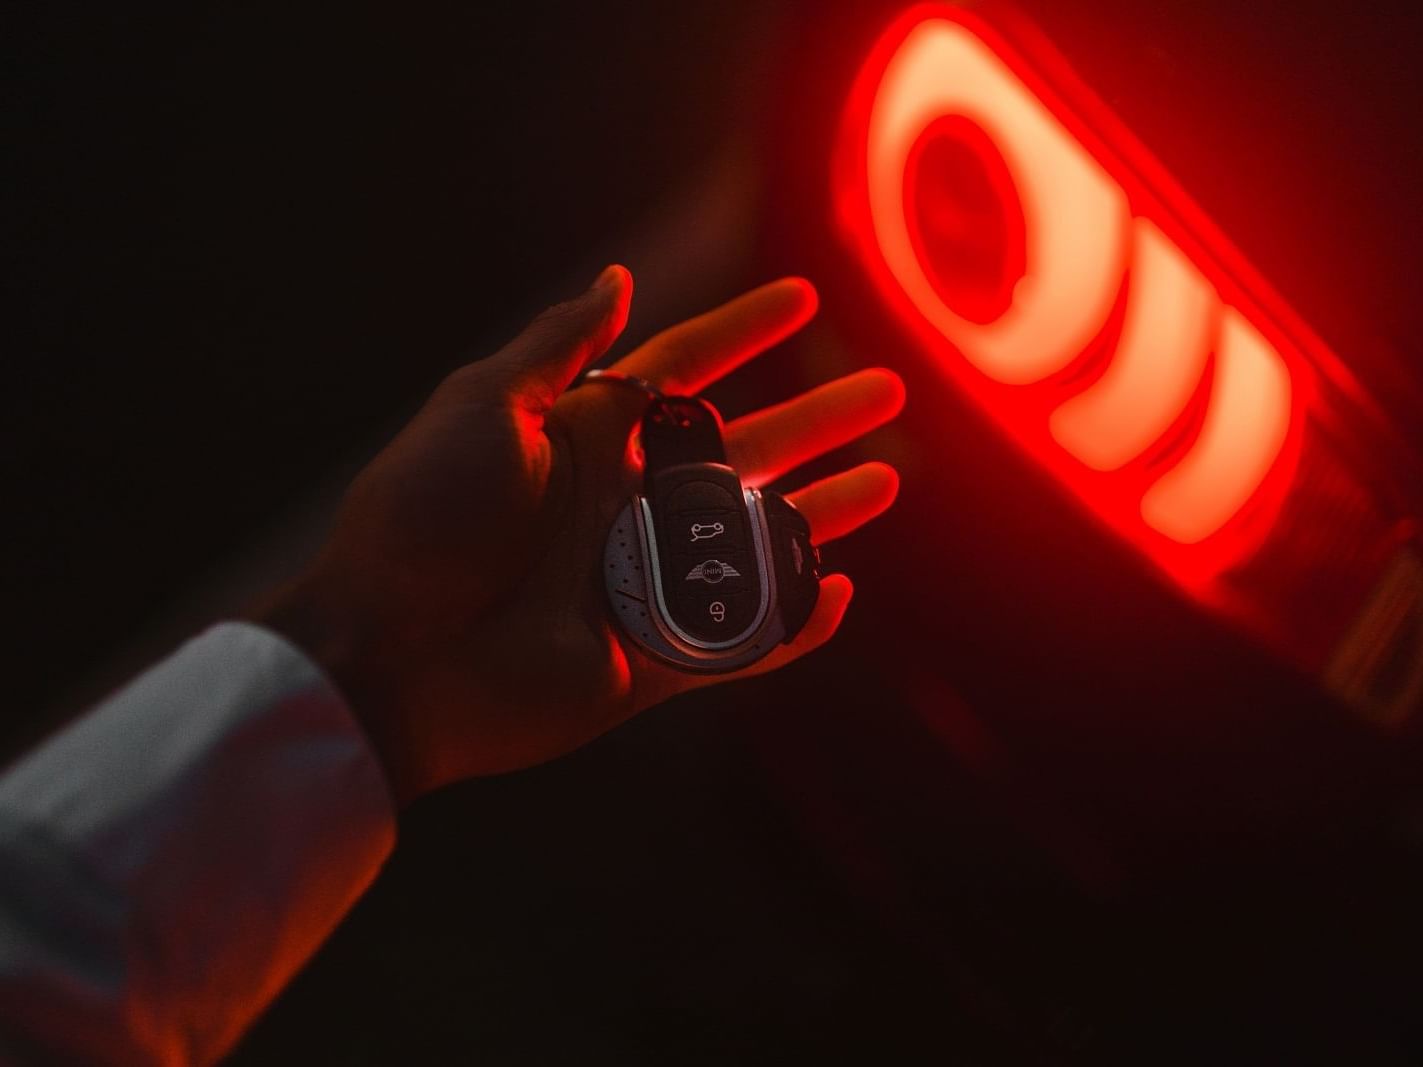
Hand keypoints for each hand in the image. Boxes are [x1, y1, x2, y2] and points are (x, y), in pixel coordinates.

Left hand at [254, 268, 903, 805]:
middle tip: (887, 391)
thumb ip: (558, 346)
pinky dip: (793, 622)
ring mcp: (641, 579)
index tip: (804, 298)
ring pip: (757, 539)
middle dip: (816, 418)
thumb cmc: (423, 521)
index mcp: (586, 436)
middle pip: (745, 449)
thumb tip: (617, 277)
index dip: (744, 331)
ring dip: (824, 511)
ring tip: (888, 481)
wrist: (389, 655)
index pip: (685, 370)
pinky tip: (840, 591)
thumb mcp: (482, 410)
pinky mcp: (650, 657)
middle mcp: (623, 501)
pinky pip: (741, 638)